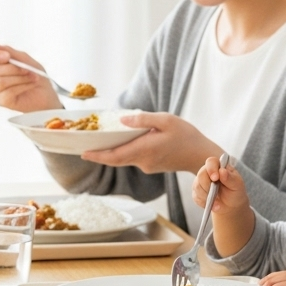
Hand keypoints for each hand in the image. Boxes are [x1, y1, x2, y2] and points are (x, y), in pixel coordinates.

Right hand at [0, 41, 62, 112]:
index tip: (7, 56)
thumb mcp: (23, 58)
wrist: (46, 92)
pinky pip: (8, 92)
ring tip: (33, 77)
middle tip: (27, 68)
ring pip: (0, 82)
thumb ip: (8, 51)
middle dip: (13, 68)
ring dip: (20, 77)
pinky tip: (31, 84)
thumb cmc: (34, 74)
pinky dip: (23, 86)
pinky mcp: (2, 101)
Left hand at [80, 112, 221, 173]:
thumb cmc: (187, 136)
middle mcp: (143, 161)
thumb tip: (122, 120)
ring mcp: (147, 165)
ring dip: (111, 152)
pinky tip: (123, 141)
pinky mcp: (151, 166)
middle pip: (115, 159)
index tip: (83, 153)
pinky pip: (133, 158)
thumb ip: (143, 120)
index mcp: (144, 149)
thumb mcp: (166, 120)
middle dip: (99, 155)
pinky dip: (124, 151)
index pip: (114, 156)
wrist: (202, 156)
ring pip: (124, 159)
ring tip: (100, 141)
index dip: (97, 156)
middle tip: (84, 148)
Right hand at [193, 156, 248, 215]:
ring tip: (218, 204)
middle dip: (208, 186)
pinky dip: (204, 203)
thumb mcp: (238, 185)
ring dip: (207, 197)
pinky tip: (213, 205)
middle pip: (201, 174)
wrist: (231, 205)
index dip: (211, 169)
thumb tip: (222, 171)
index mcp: (219, 166)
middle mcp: (208, 172)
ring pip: (197, 186)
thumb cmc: (235, 191)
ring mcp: (201, 181)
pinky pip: (196, 197)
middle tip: (215, 194)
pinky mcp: (197, 192)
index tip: (215, 178)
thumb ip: (231, 178)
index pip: (211, 162)